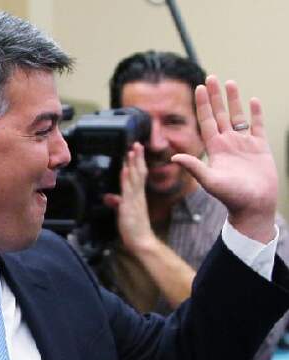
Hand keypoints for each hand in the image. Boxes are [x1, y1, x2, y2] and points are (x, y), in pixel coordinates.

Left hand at [104, 142, 154, 252]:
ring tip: (131, 150)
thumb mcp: (125, 212)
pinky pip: (129, 189)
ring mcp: (135, 199)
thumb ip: (120, 203)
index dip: (137, 163)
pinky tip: (125, 170)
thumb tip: (113, 197)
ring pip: (135, 178)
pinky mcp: (130, 206)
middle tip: (136, 144)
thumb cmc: (134, 228)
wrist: (141, 241)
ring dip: (133, 163)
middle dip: (137, 158)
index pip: (139, 175)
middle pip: (139, 172)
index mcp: (138, 196)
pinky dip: (127, 178)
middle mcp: (138, 195)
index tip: (135, 150)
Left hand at [172, 76, 276, 242]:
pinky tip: (253, 100)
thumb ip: (194, 167)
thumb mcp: (210, 180)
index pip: (206, 121)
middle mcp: (227, 143)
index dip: (202, 105)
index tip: (198, 88)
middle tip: (211, 77)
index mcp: (215, 149)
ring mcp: (244, 144)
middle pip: (220, 114)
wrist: (254, 206)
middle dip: (215, 96)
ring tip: (230, 82)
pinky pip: (258, 126)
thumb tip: (175, 156)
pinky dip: (256, 113)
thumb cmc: (231, 197)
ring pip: (238, 116)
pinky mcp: (260, 148)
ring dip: (234, 100)